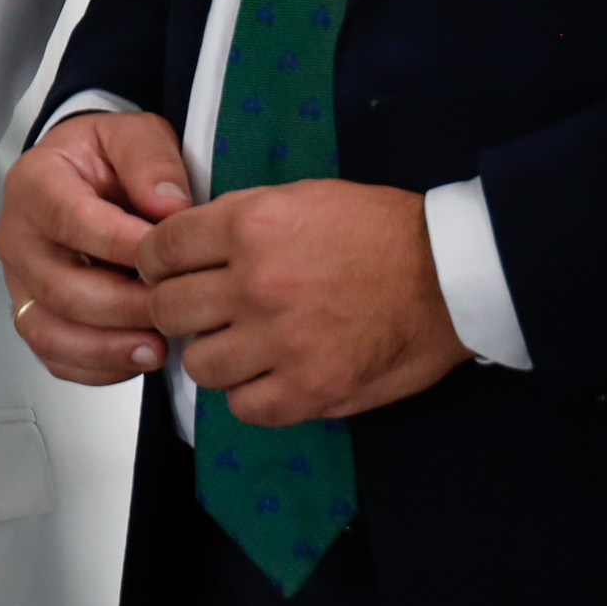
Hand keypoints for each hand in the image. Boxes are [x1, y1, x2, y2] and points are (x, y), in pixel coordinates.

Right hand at [0, 110, 194, 383]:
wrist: (89, 176)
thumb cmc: (108, 159)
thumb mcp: (134, 135)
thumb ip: (152, 160)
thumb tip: (169, 205)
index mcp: (34, 183)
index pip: (68, 219)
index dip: (119, 245)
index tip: (167, 260)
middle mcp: (17, 235)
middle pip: (57, 286)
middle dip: (122, 307)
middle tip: (173, 311)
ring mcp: (21, 281)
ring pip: (48, 329)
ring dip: (106, 347)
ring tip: (158, 348)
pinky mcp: (34, 313)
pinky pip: (54, 355)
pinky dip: (95, 367)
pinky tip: (136, 358)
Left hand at [138, 179, 466, 424]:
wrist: (450, 273)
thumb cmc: (381, 231)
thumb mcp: (298, 198)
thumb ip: (236, 219)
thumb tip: (184, 248)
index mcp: (249, 226)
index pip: (160, 251)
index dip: (156, 264)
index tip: (165, 273)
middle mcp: (256, 283)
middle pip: (167, 309)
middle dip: (177, 310)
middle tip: (200, 312)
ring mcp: (282, 340)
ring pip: (199, 364)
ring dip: (214, 356)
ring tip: (239, 346)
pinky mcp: (311, 387)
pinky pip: (245, 408)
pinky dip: (251, 396)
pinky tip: (269, 377)